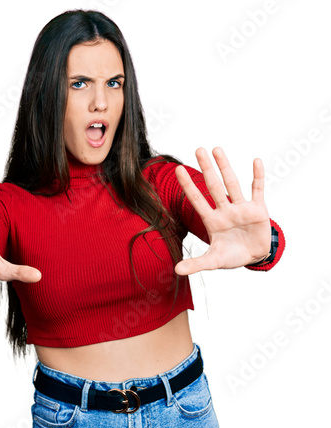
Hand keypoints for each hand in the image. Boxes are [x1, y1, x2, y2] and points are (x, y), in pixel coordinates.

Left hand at [174, 147, 270, 275]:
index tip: (177, 170)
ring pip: (232, 184)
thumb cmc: (231, 256)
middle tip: (198, 149)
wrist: (254, 258)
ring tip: (217, 149)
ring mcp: (241, 208)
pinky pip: (257, 190)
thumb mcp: (213, 261)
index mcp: (212, 221)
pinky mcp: (258, 210)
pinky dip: (257, 177)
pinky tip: (256, 161)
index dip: (188, 186)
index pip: (197, 200)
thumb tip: (176, 271)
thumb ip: (196, 264)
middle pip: (214, 186)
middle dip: (206, 169)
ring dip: (225, 167)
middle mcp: (225, 210)